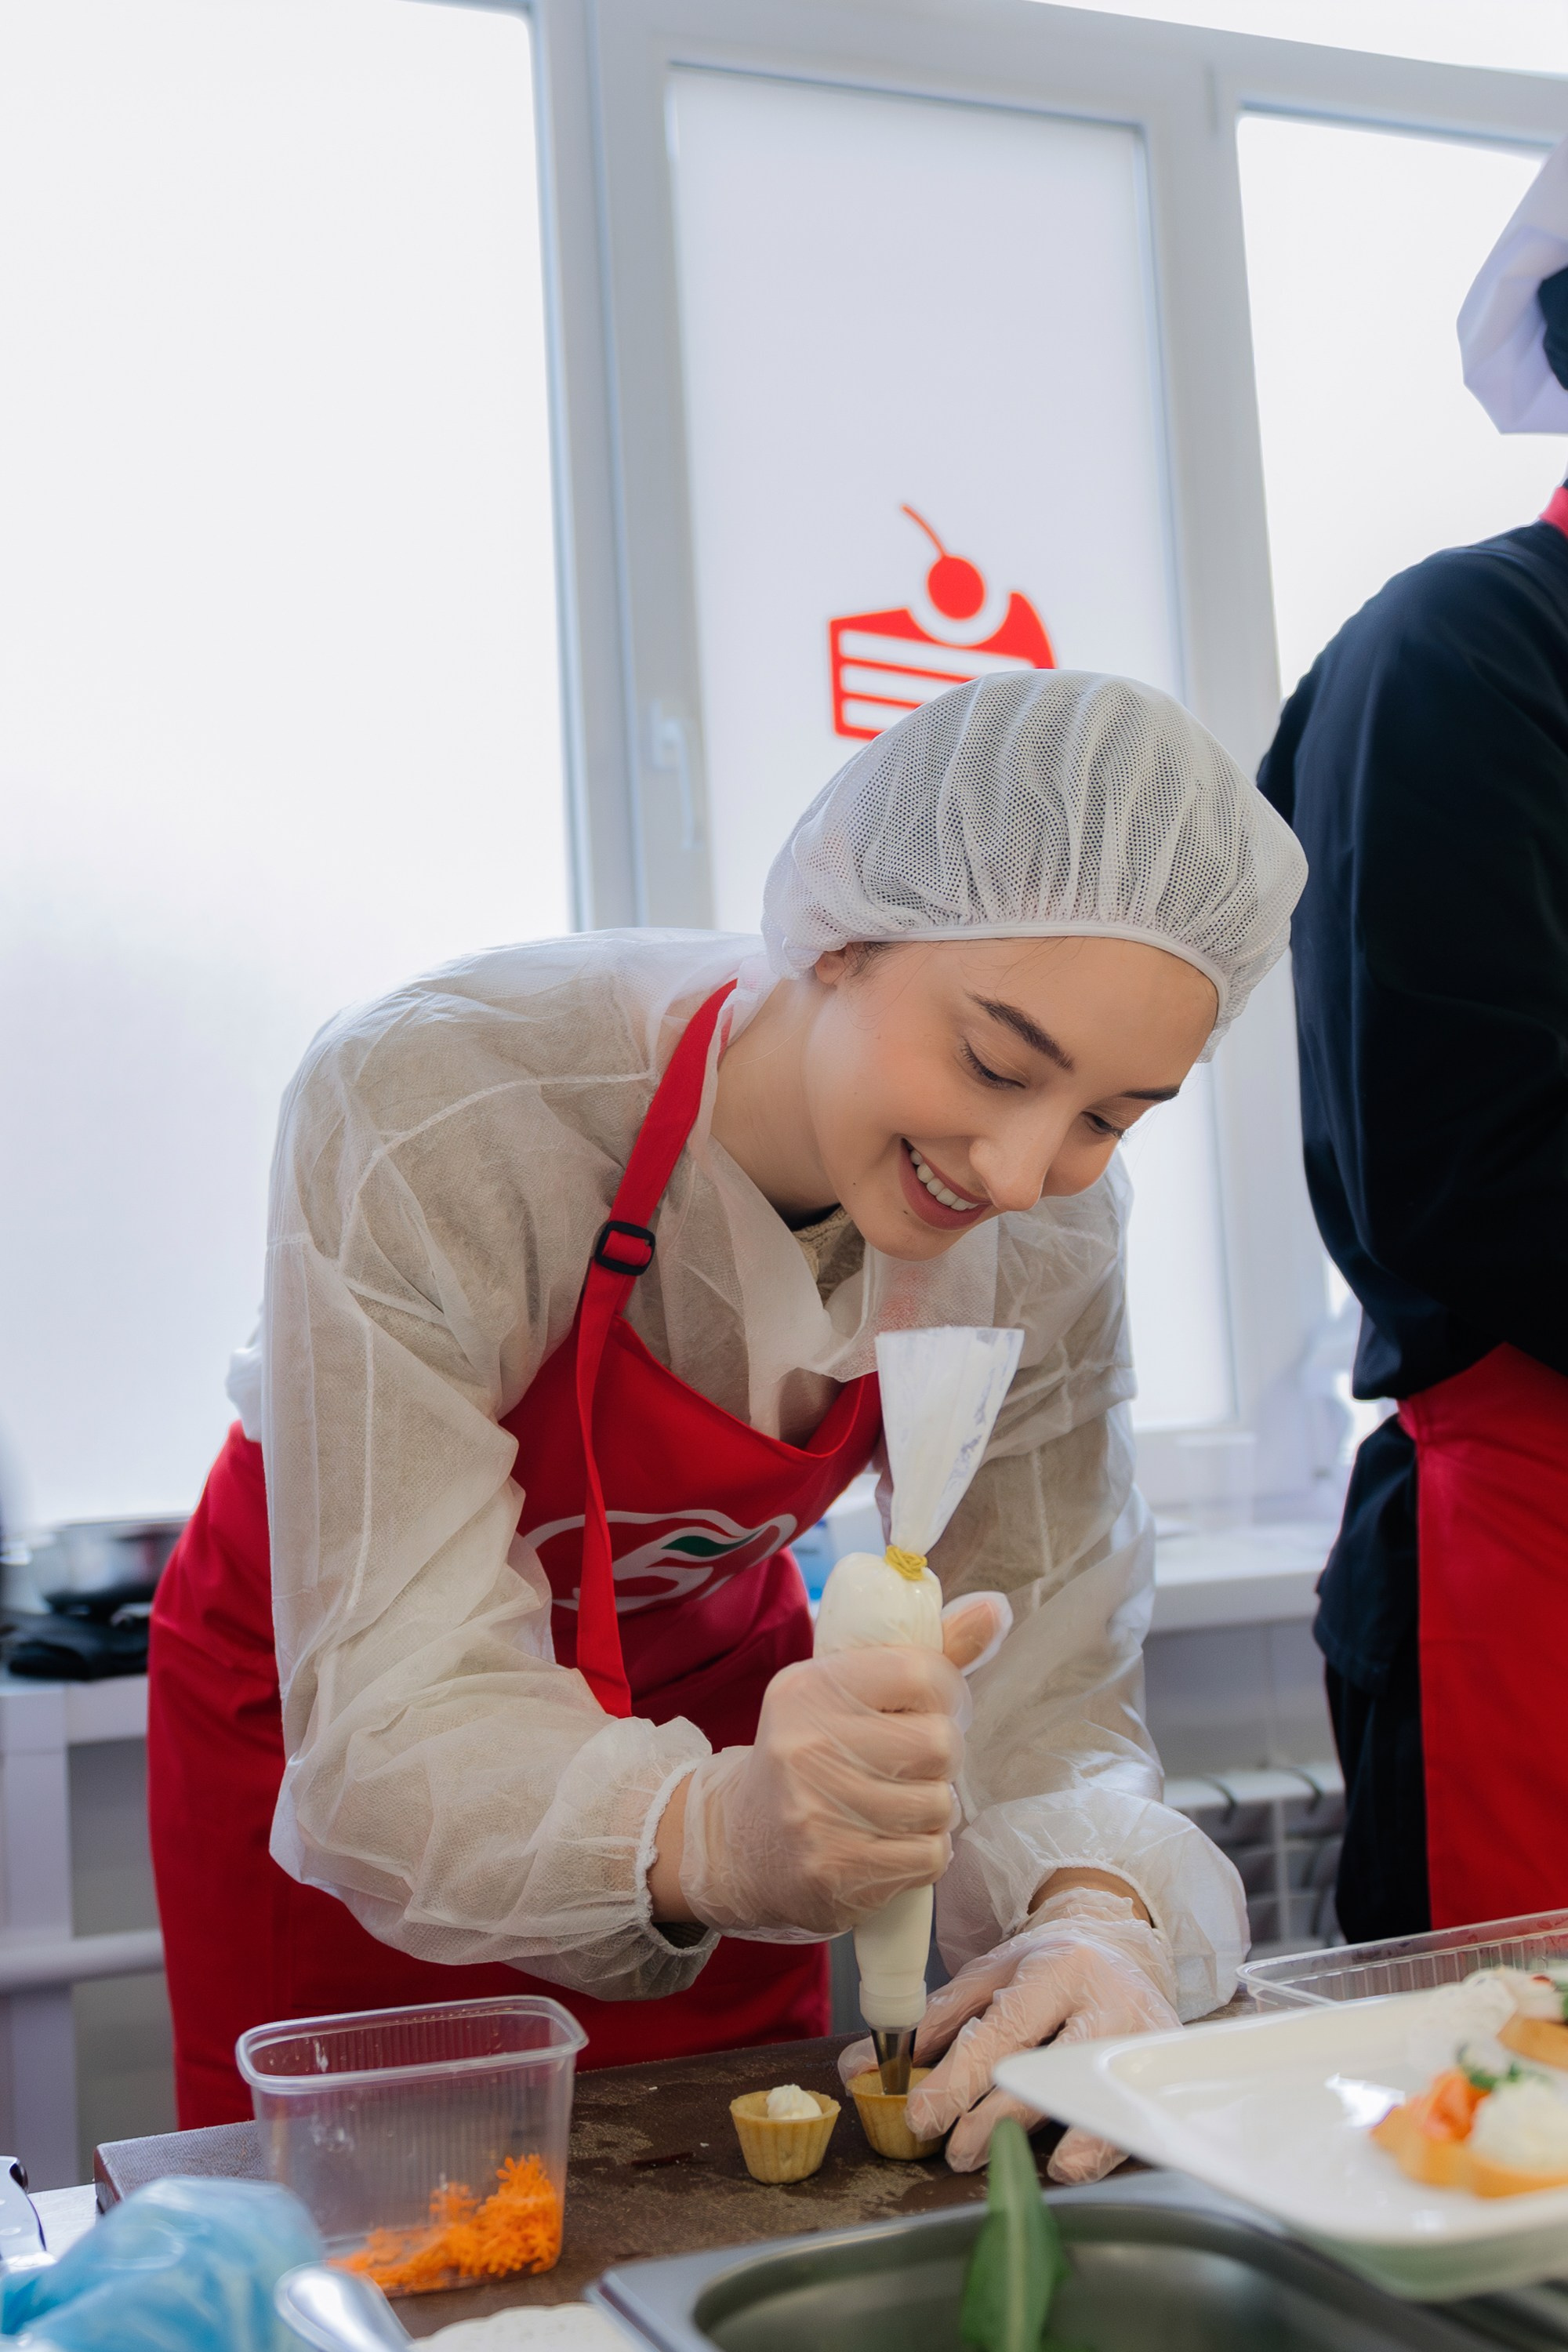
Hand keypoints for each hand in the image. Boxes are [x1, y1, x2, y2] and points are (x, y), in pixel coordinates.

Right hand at [652, 1594, 1009, 1934]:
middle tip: (910, 1763)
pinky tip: (887, 1843)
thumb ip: (922, 1656)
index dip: (947, 1693)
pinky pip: (930, 1855)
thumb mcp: (844, 1693)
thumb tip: (996, 1607)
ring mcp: (821, 1815)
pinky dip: (922, 1851)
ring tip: (894, 1805)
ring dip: (932, 1808)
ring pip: (940, 1805)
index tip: (931, 1707)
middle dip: (941, 1756)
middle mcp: (809, 1747)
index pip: (921, 1672)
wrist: (740, 1842)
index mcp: (810, 1688)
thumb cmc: (810, 1754)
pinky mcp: (838, 1872)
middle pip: (941, 1744)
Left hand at [903, 1887, 1180, 2174]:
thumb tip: (864, 2067)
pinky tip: (1075, 2164)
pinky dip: (1104, 2146)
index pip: (1003, 2031)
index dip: (960, 2079)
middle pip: (1048, 2068)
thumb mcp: (991, 1976)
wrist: (1124, 1950)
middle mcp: (1106, 2001)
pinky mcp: (1165, 2072)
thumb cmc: (1050, 1969)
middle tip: (957, 2152)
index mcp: (1056, 1969)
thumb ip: (935, 2020)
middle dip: (995, 2118)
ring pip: (1098, 2094)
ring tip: (1011, 2164)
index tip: (922, 2115)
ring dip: (1053, 2137)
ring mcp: (1143, 2039)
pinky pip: (1135, 2117)